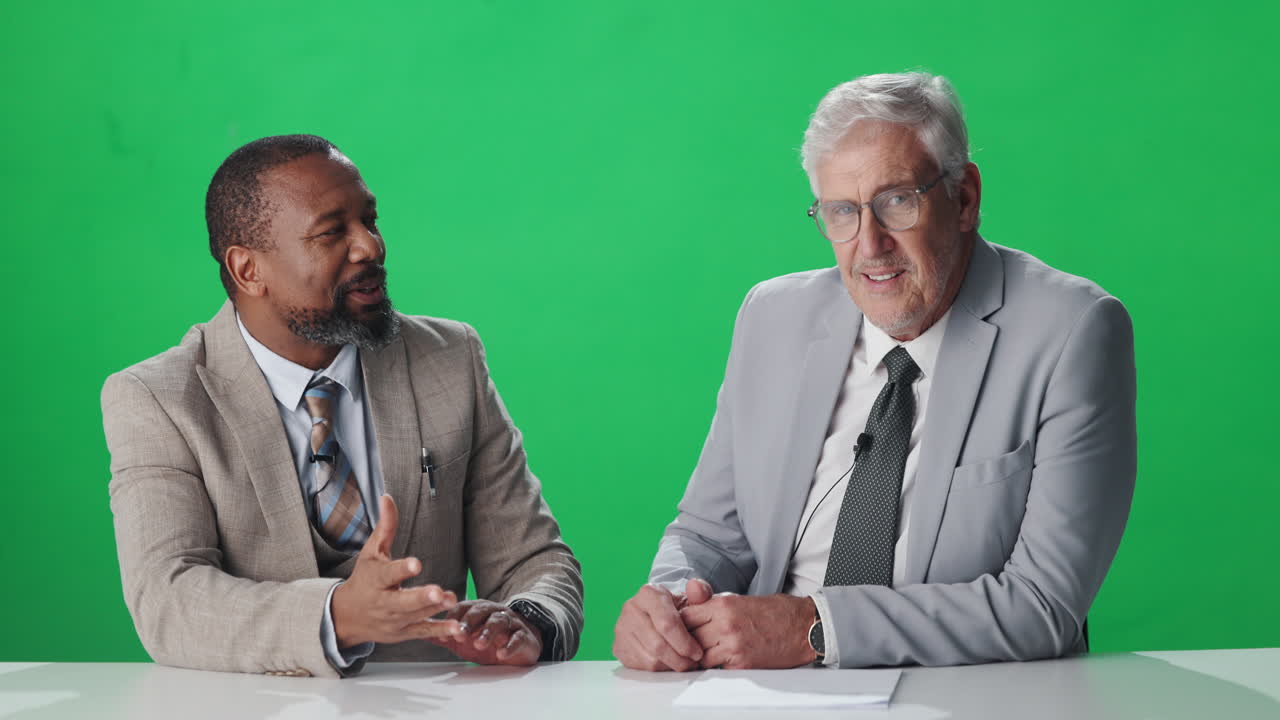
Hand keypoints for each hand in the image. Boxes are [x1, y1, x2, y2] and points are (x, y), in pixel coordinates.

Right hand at [332, 495, 459, 646]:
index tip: (416, 564)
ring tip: (451, 599)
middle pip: (402, 601)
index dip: (402, 569)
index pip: (388, 574)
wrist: (347, 617)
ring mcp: (394, 619)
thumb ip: (384, 527)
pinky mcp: (404, 632)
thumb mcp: (371, 552)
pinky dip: (440, 631)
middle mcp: (383, 602)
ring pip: (416, 615)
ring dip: (435, 609)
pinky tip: (457, 627)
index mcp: (375, 579)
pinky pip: (423, 632)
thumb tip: (388, 497)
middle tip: (438, 591)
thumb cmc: (364, 579)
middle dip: (421, 597)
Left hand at [429, 600, 542, 664]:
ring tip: (479, 644)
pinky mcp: (522, 635)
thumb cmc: (489, 640)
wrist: (520, 644)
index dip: (454, 617)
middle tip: (460, 634)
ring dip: (488, 632)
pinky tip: (501, 653)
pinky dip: (509, 645)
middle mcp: (493, 611)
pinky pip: (517, 637)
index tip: (445, 630)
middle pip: (481, 611)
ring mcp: (509, 622)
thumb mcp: (464, 639)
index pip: (464, 607)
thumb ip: (445, 635)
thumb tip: (421, 633)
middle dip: (469, 622)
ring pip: (499, 622)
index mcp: (478, 610)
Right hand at [613, 579, 712, 670]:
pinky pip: (641, 667)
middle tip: (693, 663)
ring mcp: (621, 628)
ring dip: (670, 666)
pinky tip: (669, 664)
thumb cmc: (675, 607)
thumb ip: (701, 592)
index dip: (685, 643)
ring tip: (684, 663)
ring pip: (650, 659)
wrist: (654, 612)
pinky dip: (659, 670)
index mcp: (648, 593)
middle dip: (680, 659)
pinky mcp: (618, 646)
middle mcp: (630, 609)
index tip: (698, 652)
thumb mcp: (691, 597)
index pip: (667, 623)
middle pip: (658, 645)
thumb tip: (695, 587)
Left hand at [680, 593, 816, 668]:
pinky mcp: (742, 664)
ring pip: (700, 656)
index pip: (686, 616)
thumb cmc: (774, 612)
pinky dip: (716, 665)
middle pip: (689, 637)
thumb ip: (713, 605)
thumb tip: (689, 608)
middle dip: (688, 640)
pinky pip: (716, 668)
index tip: (683, 626)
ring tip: (706, 653)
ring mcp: (733, 646)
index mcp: (723, 605)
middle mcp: (725, 625)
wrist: (803, 627)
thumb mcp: (739, 599)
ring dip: (700, 656)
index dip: (682, 622)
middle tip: (690, 642)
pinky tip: (722, 659)